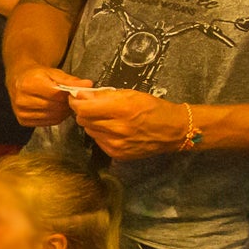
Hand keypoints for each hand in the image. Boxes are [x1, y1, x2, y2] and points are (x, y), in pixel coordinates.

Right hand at [8, 64, 89, 125]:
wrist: (18, 80)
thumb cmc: (38, 75)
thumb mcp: (54, 73)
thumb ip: (71, 80)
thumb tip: (88, 85)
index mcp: (29, 83)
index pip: (56, 94)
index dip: (68, 95)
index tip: (74, 93)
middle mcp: (22, 99)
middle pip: (54, 106)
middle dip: (66, 104)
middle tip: (70, 100)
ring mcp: (21, 111)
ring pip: (51, 116)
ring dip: (62, 112)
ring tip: (64, 104)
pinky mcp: (22, 120)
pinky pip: (46, 123)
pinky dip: (55, 118)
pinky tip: (56, 110)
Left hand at [66, 89, 188, 159]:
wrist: (174, 131)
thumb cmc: (153, 108)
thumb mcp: (131, 94)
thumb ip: (104, 95)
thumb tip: (82, 95)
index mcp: (122, 110)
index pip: (84, 109)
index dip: (75, 102)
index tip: (75, 98)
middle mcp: (117, 129)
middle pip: (83, 120)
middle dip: (83, 111)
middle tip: (89, 106)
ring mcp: (116, 144)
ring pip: (89, 131)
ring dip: (91, 123)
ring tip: (104, 117)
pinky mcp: (117, 154)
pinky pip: (98, 141)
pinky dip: (100, 133)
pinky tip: (111, 129)